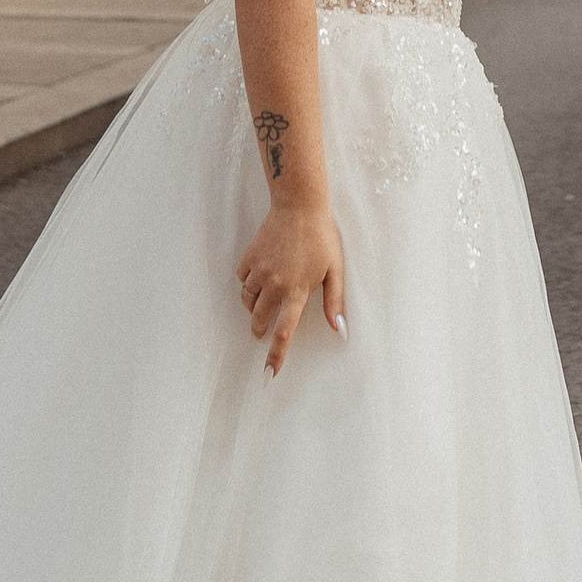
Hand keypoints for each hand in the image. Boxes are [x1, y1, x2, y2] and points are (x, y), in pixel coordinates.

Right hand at [236, 201, 346, 377]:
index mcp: (297, 292)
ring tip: (264, 300)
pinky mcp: (249, 258)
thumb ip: (334, 302)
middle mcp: (275, 285)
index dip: (276, 356)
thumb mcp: (335, 270)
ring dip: (253, 306)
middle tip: (261, 330)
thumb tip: (340, 330)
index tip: (268, 375)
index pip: (284, 333)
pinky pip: (242, 280)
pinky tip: (260, 276)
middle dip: (258, 329)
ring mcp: (259, 271)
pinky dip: (248, 284)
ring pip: (248, 301)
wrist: (298, 205)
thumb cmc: (322, 237)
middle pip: (258, 320)